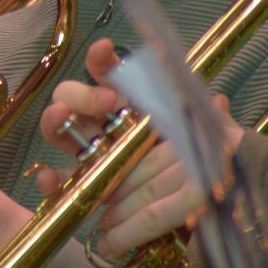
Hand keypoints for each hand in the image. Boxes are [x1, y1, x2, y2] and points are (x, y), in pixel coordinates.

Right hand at [36, 34, 241, 259]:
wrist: (196, 218)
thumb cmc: (196, 170)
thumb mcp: (206, 143)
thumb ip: (209, 122)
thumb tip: (219, 101)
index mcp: (130, 105)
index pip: (107, 73)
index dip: (101, 59)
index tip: (104, 49)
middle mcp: (102, 123)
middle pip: (73, 95)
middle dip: (84, 92)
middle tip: (107, 100)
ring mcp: (88, 153)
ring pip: (57, 129)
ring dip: (54, 120)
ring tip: (61, 117)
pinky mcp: (83, 186)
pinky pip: (58, 181)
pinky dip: (48, 179)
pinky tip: (49, 178)